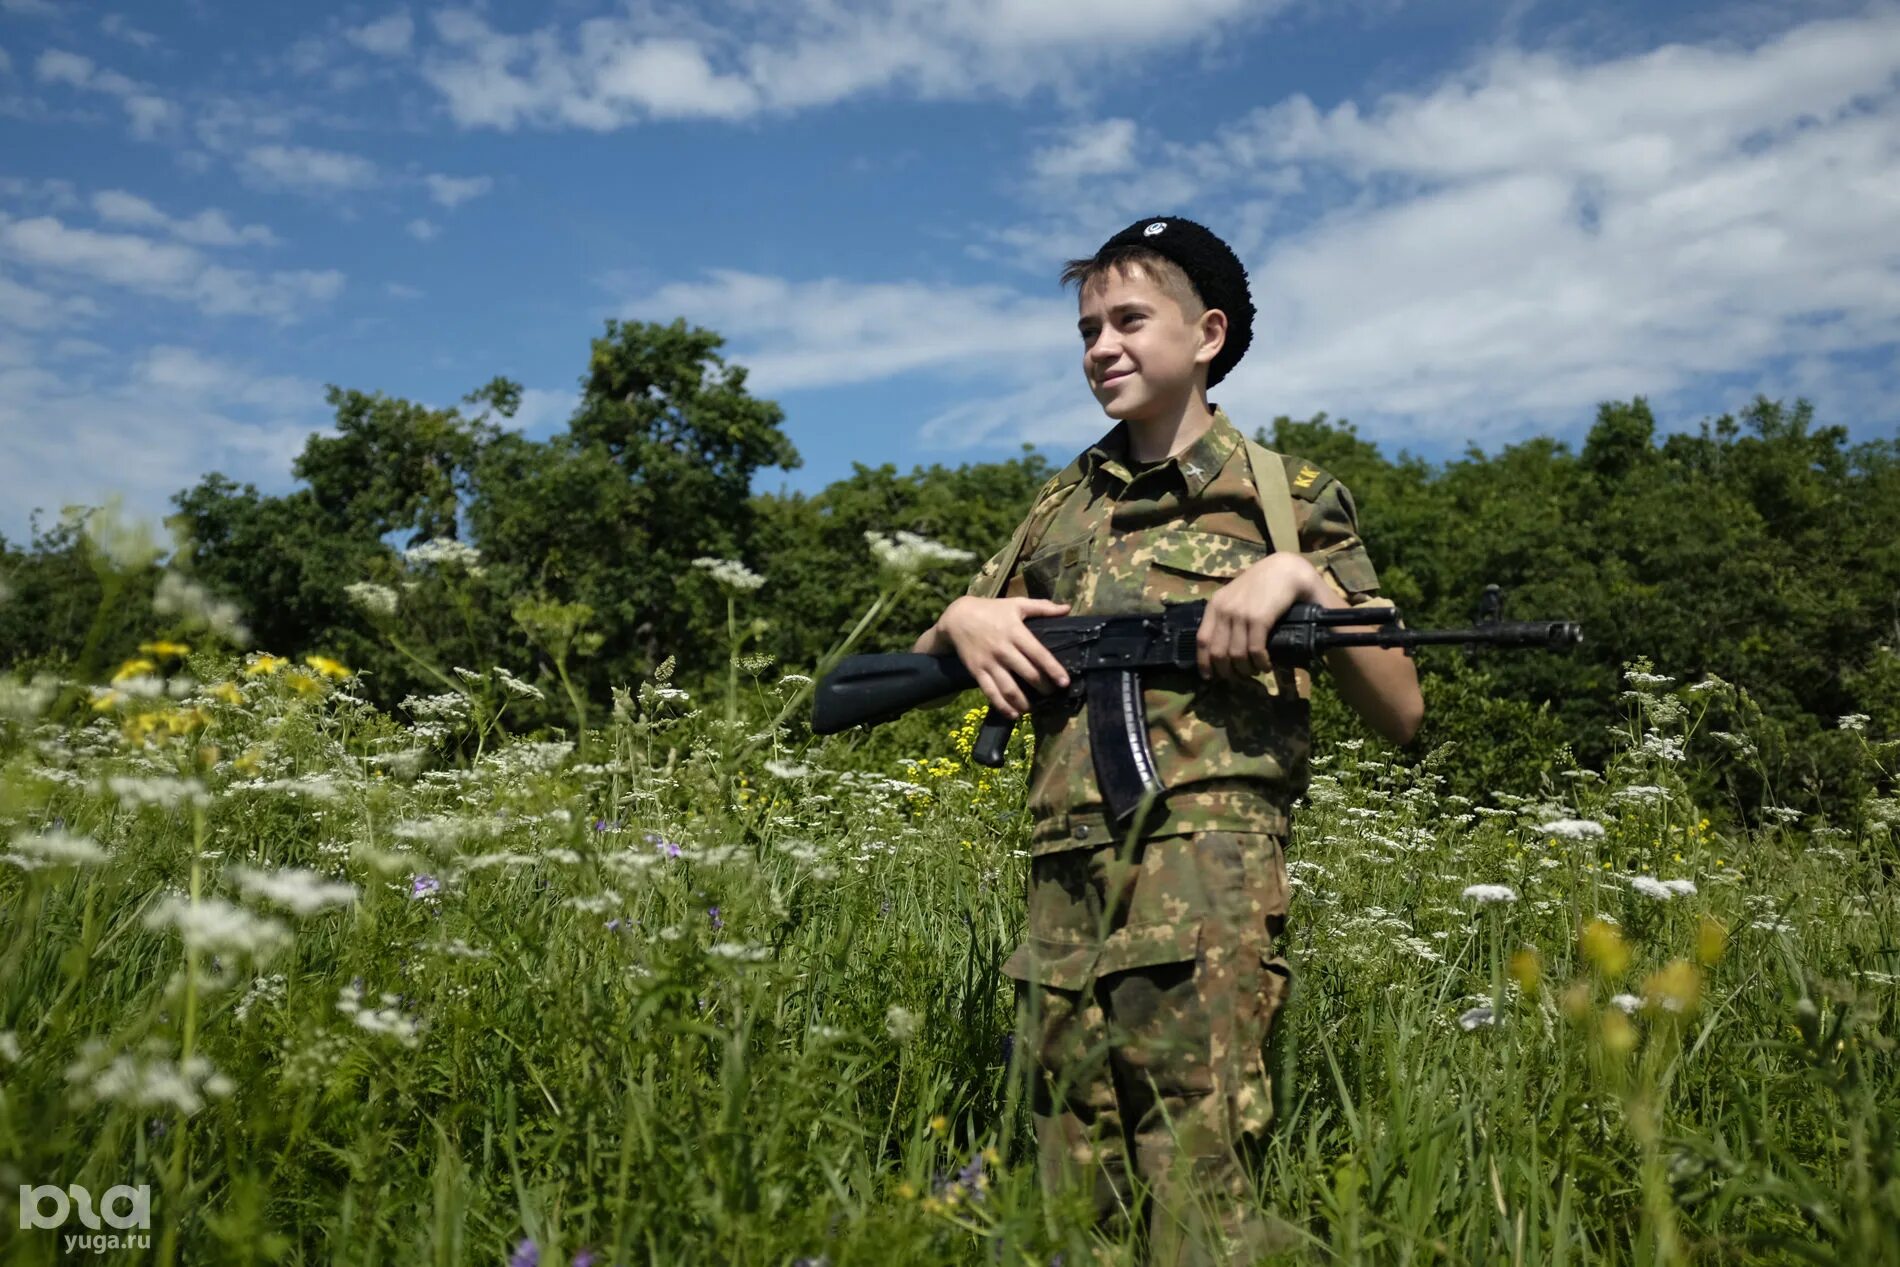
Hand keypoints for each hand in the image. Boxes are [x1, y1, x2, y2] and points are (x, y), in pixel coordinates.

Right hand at [926, 596, 1072, 718]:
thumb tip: (1067, 608)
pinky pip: (991, 693)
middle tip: (1052, 694)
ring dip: (1023, 702)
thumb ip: (1043, 607)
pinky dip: (1002, 707)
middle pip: (1027, 674)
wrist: (958, 618)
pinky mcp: (977, 672)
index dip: (1053, 669)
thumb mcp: (1017, 604)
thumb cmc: (992, 610)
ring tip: (1033, 708)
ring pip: (1009, 688)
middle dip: (1043, 688)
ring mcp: (990, 663)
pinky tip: (1013, 714)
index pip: (1038, 654)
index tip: (1064, 683)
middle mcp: (1003, 650)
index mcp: (1016, 632)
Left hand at [1197, 553, 1328, 681]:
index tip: (1211, 677)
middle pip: (1217, 653)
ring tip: (1256, 671)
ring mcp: (1240, 614)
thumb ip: (1231, 618)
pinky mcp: (1259, 618)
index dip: (1205, 663)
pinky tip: (1266, 665)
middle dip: (1228, 672)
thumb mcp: (1239, 598)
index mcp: (1216, 605)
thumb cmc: (1266, 583)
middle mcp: (1224, 610)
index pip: (1202, 640)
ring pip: (1235, 655)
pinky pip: (1254, 650)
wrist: (1288, 567)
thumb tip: (1227, 650)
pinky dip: (1260, 663)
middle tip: (1241, 677)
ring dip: (1246, 670)